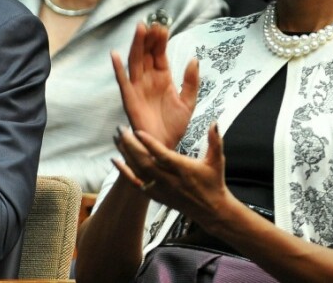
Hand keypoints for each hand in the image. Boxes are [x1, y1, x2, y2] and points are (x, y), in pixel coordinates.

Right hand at [111, 22, 198, 148]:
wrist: (165, 146)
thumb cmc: (175, 126)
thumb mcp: (189, 102)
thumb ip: (191, 81)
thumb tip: (194, 59)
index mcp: (162, 78)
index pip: (159, 54)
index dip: (160, 41)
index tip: (163, 26)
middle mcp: (148, 80)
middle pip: (146, 54)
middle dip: (148, 38)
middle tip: (152, 23)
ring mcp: (138, 87)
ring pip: (135, 62)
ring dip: (136, 46)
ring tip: (140, 29)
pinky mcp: (130, 98)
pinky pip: (122, 81)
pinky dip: (118, 68)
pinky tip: (115, 55)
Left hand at [114, 122, 228, 224]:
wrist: (211, 210)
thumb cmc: (213, 182)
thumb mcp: (217, 161)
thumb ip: (215, 141)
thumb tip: (214, 123)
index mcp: (184, 169)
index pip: (163, 156)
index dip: (150, 144)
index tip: (137, 131)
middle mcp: (170, 180)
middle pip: (145, 162)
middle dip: (130, 145)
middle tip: (121, 129)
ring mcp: (161, 189)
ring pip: (138, 171)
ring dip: (125, 154)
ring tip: (117, 138)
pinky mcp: (156, 195)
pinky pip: (136, 183)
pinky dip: (124, 172)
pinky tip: (115, 160)